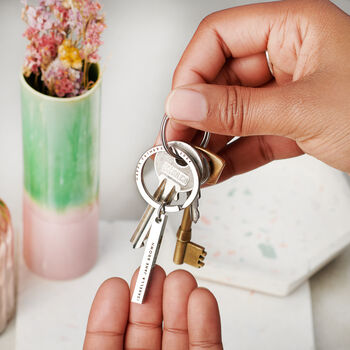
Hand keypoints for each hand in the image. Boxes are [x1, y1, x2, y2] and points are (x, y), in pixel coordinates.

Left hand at [83, 266, 222, 348]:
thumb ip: (100, 346)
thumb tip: (109, 293)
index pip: (108, 341)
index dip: (112, 311)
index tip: (116, 285)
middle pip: (146, 331)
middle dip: (151, 296)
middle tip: (154, 272)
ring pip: (178, 335)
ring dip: (180, 302)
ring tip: (180, 278)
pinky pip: (207, 348)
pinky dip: (206, 323)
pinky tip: (201, 300)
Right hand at [164, 0, 349, 179]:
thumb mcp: (304, 109)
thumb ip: (238, 108)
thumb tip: (184, 105)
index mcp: (293, 28)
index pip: (219, 37)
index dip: (191, 71)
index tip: (178, 106)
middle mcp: (286, 57)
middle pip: (221, 79)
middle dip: (197, 115)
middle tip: (179, 143)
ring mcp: (286, 93)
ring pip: (234, 113)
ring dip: (212, 140)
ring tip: (194, 164)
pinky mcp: (290, 125)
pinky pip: (251, 136)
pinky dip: (233, 155)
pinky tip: (217, 170)